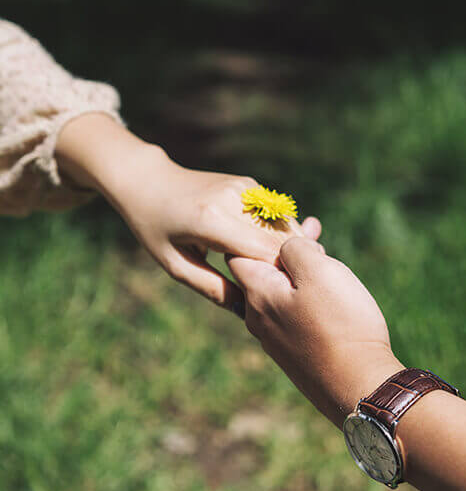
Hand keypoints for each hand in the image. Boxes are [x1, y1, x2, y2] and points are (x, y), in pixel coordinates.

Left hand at [56, 115, 320, 309]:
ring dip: (289, 250)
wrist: (149, 181)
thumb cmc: (155, 228)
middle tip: (287, 291)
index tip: (280, 297)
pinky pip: (274, 216)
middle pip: (281, 238)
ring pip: (285, 225)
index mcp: (211, 219)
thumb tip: (247, 309)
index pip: (265, 251)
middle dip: (288, 265)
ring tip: (284, 276)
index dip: (279, 275)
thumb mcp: (175, 265)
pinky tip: (273, 255)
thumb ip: (212, 288)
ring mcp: (244, 187)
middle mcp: (233, 198)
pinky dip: (279, 236)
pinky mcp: (249, 184)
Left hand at [228, 237, 402, 424]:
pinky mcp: (294, 353)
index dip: (260, 229)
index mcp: (257, 293)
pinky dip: (305, 296)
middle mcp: (257, 318)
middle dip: (284, 249)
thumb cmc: (341, 324)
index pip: (238, 250)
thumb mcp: (319, 271)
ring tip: (324, 253)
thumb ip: (293, 248)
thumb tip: (285, 245)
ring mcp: (275, 339)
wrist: (360, 386)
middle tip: (314, 230)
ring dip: (299, 271)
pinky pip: (292, 314)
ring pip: (278, 292)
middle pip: (260, 271)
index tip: (286, 218)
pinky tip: (328, 292)